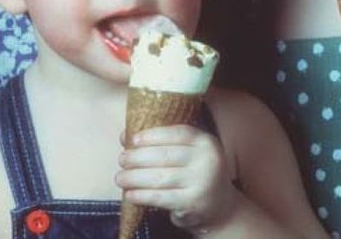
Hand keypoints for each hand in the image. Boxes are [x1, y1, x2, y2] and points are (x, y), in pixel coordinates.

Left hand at [116, 124, 236, 233]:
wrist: (220, 208)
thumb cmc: (196, 174)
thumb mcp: (191, 154)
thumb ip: (165, 143)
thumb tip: (126, 137)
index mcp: (206, 142)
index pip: (177, 133)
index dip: (152, 135)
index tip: (133, 139)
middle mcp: (207, 160)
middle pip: (164, 156)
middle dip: (137, 158)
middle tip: (121, 160)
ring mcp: (201, 183)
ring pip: (159, 177)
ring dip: (134, 177)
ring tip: (120, 178)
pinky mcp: (192, 203)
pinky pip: (161, 197)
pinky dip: (142, 196)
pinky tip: (130, 194)